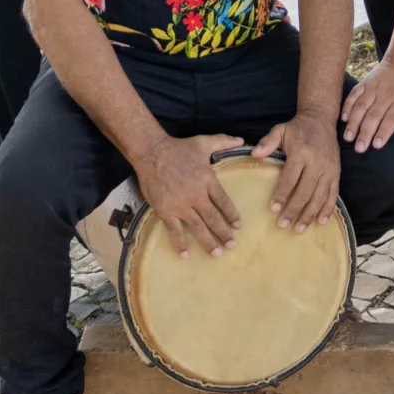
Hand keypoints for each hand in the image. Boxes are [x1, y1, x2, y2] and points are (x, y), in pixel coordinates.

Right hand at [131, 133, 242, 255]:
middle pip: (213, 218)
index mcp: (208, 180)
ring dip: (209, 242)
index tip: (238, 226)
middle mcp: (196, 196)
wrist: (152, 153)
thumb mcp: (203, 142)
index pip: (224, 202)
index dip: (232, 215)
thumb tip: (241, 140)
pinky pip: (175, 230)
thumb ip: (223, 141)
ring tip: (217, 253)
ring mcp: (181, 205)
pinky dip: (180, 243)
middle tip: (233, 245)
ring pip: (198, 227)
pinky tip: (186, 254)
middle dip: (224, 233)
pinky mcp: (165, 211)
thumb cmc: (178, 148)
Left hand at [253, 117, 340, 232]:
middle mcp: (317, 163)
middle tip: (283, 225)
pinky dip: (327, 209)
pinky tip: (320, 221)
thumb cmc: (297, 128)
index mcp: (301, 153)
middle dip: (294, 210)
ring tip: (299, 229)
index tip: (273, 209)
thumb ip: (267, 142)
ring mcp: (329, 170)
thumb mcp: (280, 130)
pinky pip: (333, 194)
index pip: (290, 178)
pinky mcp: (336, 173)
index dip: (282, 194)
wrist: (321, 120)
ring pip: (319, 197)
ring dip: (309, 215)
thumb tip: (254, 154)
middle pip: (305, 191)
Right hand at [341, 53, 393, 152]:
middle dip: (365, 132)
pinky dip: (347, 105)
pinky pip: (354, 94)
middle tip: (359, 148)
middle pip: (374, 115)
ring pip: (361, 106)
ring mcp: (373, 88)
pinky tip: (343, 118)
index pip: (392, 119)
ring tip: (348, 137)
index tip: (376, 145)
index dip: (384, 132)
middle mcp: (386, 95)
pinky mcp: (364, 83)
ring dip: (354, 122)